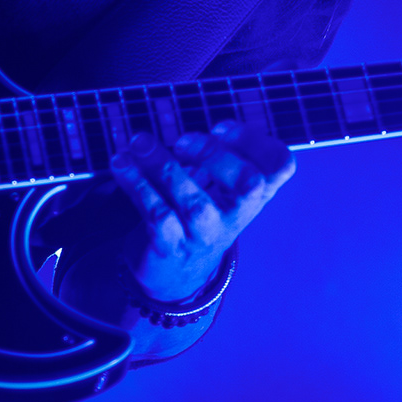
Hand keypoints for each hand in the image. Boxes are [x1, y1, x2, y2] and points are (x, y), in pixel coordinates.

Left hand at [109, 119, 294, 301]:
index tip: (219, 127)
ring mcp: (204, 235)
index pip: (279, 166)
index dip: (254, 140)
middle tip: (181, 141)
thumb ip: (216, 155)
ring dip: (163, 165)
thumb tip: (186, 128)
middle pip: (249, 185)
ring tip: (139, 142)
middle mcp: (235, 215)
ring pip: (194, 202)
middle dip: (215, 154)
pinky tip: (122, 165)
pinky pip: (158, 216)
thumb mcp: (219, 189)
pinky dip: (138, 186)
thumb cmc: (199, 217)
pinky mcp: (171, 248)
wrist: (175, 275)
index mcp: (253, 194)